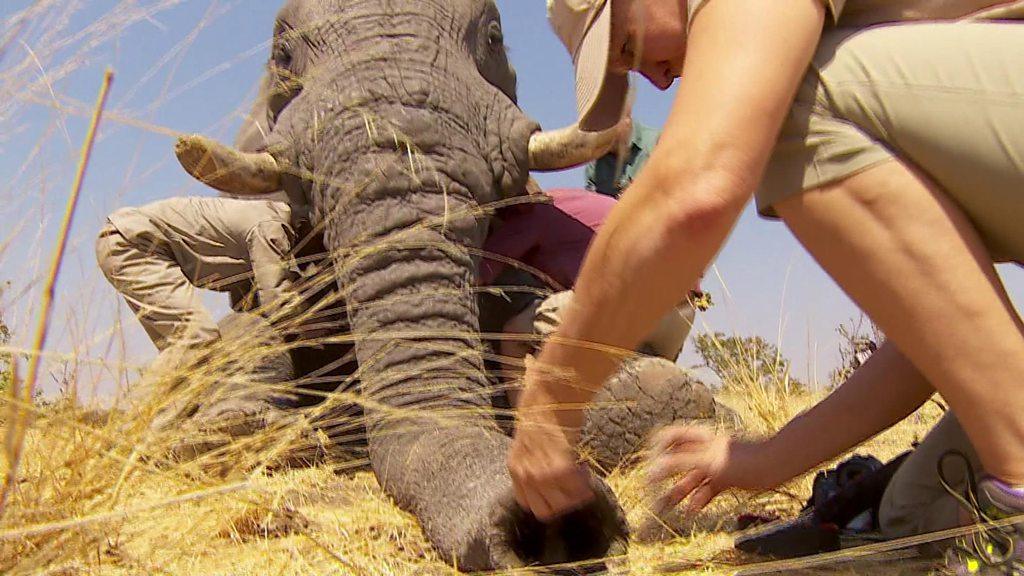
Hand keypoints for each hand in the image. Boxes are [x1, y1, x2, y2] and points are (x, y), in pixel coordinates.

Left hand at [508, 386, 593, 521]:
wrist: (550, 394)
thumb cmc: (542, 412)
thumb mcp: (528, 443)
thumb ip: (533, 462)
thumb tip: (549, 479)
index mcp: (514, 468)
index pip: (527, 504)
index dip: (546, 500)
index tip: (559, 490)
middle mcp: (524, 475)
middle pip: (545, 510)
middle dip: (563, 502)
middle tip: (575, 485)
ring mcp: (540, 473)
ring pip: (562, 504)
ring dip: (576, 494)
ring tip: (582, 475)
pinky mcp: (559, 467)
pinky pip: (575, 489)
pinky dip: (584, 483)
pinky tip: (585, 468)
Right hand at [646, 425, 768, 516]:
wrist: (776, 464)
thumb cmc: (743, 458)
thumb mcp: (707, 460)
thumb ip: (679, 463)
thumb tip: (653, 469)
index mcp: (698, 439)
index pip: (670, 437)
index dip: (657, 448)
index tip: (648, 465)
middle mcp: (704, 450)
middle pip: (678, 462)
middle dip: (664, 478)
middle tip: (650, 494)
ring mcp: (715, 464)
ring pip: (691, 479)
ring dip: (679, 493)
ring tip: (665, 508)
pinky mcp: (726, 478)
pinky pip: (707, 490)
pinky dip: (699, 499)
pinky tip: (692, 511)